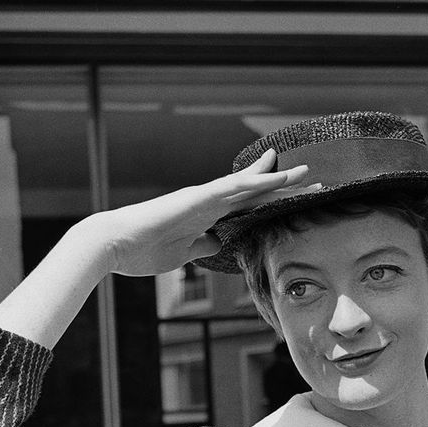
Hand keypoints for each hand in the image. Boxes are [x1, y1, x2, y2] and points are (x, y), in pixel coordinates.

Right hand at [87, 148, 316, 275]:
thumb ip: (201, 246)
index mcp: (205, 216)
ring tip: (305, 172)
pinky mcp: (196, 199)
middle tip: (315, 182)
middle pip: (254, 192)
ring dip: (277, 179)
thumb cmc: (141, 250)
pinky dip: (256, 182)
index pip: (246, 206)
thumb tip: (217, 245)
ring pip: (248, 185)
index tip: (295, 196)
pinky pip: (232, 188)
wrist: (112, 244)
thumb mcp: (183, 254)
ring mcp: (202, 198)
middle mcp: (207, 202)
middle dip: (284, 188)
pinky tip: (277, 178)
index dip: (271, 200)